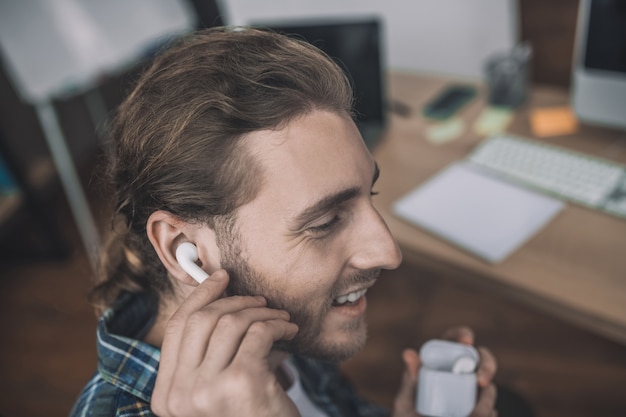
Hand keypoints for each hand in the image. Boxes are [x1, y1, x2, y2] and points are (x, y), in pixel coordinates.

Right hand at [151, 269, 300, 416]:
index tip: (220, 278)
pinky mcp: (240, 383)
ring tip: (280, 318)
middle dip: (234, 301)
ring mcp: (207, 391)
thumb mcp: (216, 394)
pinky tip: (289, 329)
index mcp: (166, 396)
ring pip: (231, 323)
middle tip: (259, 301)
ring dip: (261, 312)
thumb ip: (208, 358)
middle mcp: (179, 395)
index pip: (177, 329)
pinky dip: (277, 324)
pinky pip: (258, 333)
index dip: (199, 297)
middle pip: (202, 320)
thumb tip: (220, 299)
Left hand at [392, 326, 497, 416]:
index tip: (466, 341)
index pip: (457, 339)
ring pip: (490, 389)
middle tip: (481, 381)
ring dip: (486, 400)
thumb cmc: (412, 408)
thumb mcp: (409, 394)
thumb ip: (410, 376)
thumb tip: (408, 353)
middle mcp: (463, 371)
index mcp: (445, 358)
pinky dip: (488, 413)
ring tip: (472, 414)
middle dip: (487, 367)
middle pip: (483, 360)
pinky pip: (491, 410)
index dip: (463, 335)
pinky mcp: (481, 408)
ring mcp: (474, 390)